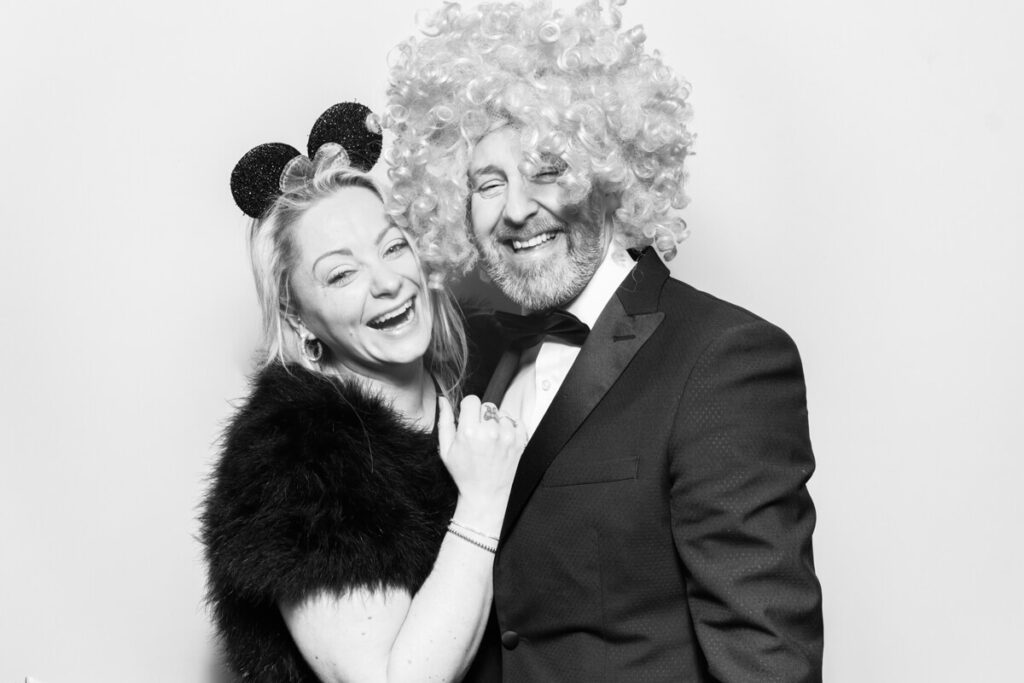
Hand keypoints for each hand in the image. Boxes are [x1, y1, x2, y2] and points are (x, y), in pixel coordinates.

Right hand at [437, 395, 525, 533]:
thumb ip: (445, 421)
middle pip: (487, 405)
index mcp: (469, 431)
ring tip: (491, 439)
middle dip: (482, 416)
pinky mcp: (519, 442)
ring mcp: (507, 437)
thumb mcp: (446, 449)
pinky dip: (511, 427)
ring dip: (497, 422)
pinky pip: (517, 421)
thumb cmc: (463, 474)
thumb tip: (443, 399)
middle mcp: (490, 431)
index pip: (472, 400)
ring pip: (502, 413)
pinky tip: (502, 439)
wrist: (485, 495)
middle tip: (479, 432)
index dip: (468, 408)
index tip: (468, 418)